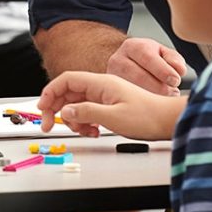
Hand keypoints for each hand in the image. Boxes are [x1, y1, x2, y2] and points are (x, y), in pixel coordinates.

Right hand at [37, 71, 181, 140]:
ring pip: (77, 104)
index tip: (42, 108)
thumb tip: (65, 112)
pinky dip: (85, 122)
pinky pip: (88, 112)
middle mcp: (101, 87)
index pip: (67, 80)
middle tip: (50, 126)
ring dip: (73, 119)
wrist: (168, 120)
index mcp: (101, 83)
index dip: (51, 92)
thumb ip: (87, 112)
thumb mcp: (113, 117)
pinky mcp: (110, 106)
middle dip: (57, 109)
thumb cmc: (147, 116)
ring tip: (82, 131)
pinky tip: (92, 131)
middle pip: (69, 93)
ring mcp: (106, 96)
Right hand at [106, 38, 186, 95]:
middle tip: (173, 92)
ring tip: (165, 96)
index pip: (148, 58)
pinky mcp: (111, 92)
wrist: (127, 63)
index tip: (175, 80)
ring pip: (133, 91)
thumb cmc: (148, 58)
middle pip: (139, 76)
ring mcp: (112, 76)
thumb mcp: (162, 53)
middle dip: (159, 87)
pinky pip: (128, 100)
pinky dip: (143, 103)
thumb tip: (179, 70)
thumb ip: (174, 59)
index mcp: (132, 46)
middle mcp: (118, 60)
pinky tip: (153, 102)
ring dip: (152, 97)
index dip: (163, 71)